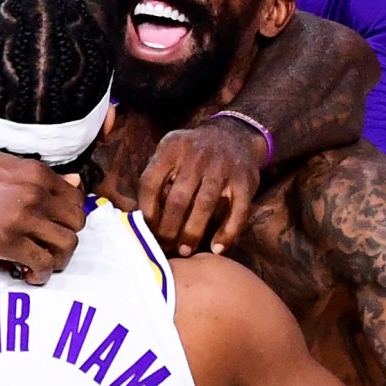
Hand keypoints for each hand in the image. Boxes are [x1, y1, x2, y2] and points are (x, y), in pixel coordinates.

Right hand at [0, 151, 86, 283]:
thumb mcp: (6, 164)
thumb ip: (41, 175)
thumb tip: (76, 181)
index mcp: (36, 173)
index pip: (77, 198)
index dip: (70, 216)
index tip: (57, 226)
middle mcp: (35, 194)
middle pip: (77, 223)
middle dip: (67, 237)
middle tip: (51, 245)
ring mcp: (22, 218)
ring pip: (66, 245)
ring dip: (58, 258)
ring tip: (43, 261)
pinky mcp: (6, 242)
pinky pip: (42, 263)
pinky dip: (41, 273)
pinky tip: (29, 274)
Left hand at [130, 118, 264, 255]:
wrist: (233, 135)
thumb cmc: (192, 153)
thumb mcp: (170, 152)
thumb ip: (156, 175)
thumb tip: (140, 216)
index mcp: (171, 148)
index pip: (150, 182)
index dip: (146, 210)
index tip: (146, 229)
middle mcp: (197, 155)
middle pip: (177, 199)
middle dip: (168, 228)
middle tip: (165, 247)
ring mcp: (222, 167)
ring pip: (204, 205)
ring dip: (192, 232)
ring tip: (184, 250)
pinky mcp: (245, 180)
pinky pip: (237, 211)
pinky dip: (227, 232)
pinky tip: (216, 248)